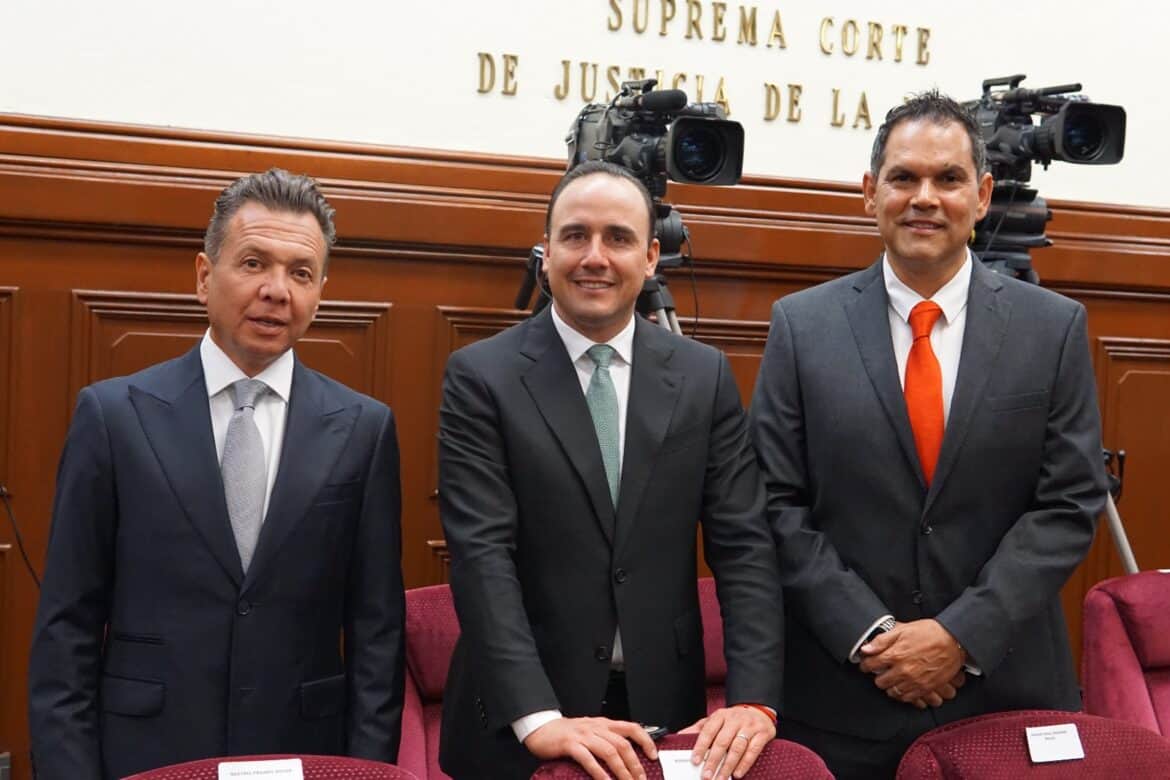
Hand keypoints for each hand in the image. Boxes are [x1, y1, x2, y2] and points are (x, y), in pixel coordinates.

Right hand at [524, 716, 657, 779]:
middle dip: (634, 764)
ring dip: (621, 770)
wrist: (541, 727)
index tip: (653, 755)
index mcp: (603, 724)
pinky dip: (599, 772)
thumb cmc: (566, 732)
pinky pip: (588, 759)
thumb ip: (606, 738)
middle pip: (622, 744)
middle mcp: (596, 728)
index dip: (645, 741)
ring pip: (609, 752)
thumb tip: (625, 755)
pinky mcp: (570, 745)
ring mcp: (583, 736)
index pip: (631, 727)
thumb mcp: (590, 730)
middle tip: (641, 779)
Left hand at [681, 705, 775, 779]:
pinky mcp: (762, 734)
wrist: (758, 710)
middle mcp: (735, 720)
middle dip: (713, 761)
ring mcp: (749, 726)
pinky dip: (744, 764)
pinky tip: (737, 773)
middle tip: (706, 774)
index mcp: (721, 715)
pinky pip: (753, 751)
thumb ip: (700, 728)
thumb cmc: (734, 719)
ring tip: (720, 777)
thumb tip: (681, 736)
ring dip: (728, 766)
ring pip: (737, 748)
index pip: (708, 731)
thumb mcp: (716, 719)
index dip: (701, 747)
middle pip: (722, 742)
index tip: (695, 760)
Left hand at [859, 619, 964, 703]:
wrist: (954, 641)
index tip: (866, 664)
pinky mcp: (925, 688)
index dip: (865, 664)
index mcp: (896, 654)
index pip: (870, 665)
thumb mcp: (903, 630)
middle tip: (880, 671)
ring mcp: (914, 681)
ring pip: (892, 692)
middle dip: (877, 675)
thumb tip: (866, 649)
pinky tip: (902, 687)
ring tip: (891, 679)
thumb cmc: (930, 633)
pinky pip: (907, 698)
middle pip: (880, 681)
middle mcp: (903, 670)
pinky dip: (902, 694)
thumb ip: (882, 640)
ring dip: (889, 686)